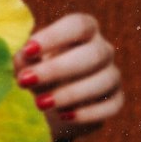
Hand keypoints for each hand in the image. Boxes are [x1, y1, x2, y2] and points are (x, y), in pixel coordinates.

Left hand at [14, 13, 122, 141]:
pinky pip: (110, 106)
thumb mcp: (27, 63)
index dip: (54, 36)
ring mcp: (112, 74)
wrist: (54, 104)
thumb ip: (24, 58)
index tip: (27, 50)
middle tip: (26, 81)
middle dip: (57, 68)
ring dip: (70, 93)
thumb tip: (24, 57)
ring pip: (104, 80)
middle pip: (93, 53)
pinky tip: (64, 116)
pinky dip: (87, 112)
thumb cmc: (38, 72)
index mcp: (83, 30)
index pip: (78, 25)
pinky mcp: (116, 100)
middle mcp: (102, 48)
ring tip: (40, 103)